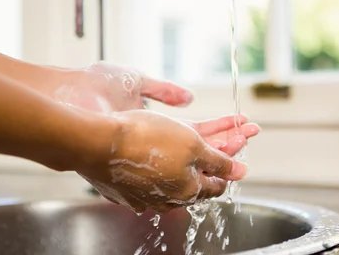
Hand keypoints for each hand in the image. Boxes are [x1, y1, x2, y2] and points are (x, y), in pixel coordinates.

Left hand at [50, 61, 260, 156]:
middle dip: (229, 138)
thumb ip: (165, 91)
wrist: (70, 97)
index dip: (220, 126)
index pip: (196, 130)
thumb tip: (189, 98)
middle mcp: (156, 143)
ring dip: (225, 147)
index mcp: (154, 124)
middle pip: (201, 145)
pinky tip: (226, 153)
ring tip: (248, 138)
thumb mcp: (138, 81)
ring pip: (197, 155)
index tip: (241, 122)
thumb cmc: (96, 87)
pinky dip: (208, 156)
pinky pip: (184, 159)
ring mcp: (152, 152)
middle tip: (253, 133)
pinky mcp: (146, 156)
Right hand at [78, 109, 246, 213]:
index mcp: (186, 192)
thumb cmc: (146, 140)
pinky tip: (154, 147)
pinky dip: (158, 162)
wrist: (98, 142)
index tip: (233, 146)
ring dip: (182, 159)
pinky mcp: (124, 187)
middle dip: (209, 159)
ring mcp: (142, 196)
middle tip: (214, 138)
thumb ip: (219, 161)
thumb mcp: (193, 145)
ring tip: (184, 139)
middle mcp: (165, 200)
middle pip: (194, 181)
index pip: (216, 185)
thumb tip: (241, 172)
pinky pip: (149, 175)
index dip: (227, 165)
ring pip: (171, 177)